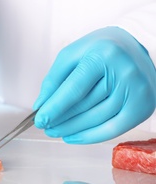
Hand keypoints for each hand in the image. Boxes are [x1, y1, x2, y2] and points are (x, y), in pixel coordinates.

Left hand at [33, 27, 155, 143]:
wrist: (133, 46)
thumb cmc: (98, 50)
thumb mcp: (71, 55)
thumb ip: (54, 79)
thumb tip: (41, 106)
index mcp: (102, 55)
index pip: (74, 88)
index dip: (55, 107)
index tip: (39, 120)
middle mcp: (123, 72)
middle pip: (85, 105)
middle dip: (61, 119)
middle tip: (44, 126)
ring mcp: (137, 90)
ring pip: (98, 118)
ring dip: (73, 129)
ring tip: (55, 131)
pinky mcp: (143, 106)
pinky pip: (114, 129)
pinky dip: (91, 136)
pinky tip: (73, 137)